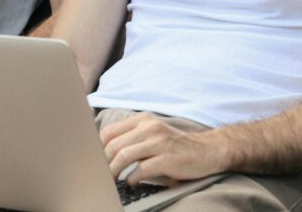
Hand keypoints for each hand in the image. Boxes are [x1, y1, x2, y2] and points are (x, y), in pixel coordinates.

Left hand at [101, 112, 225, 184]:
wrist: (207, 150)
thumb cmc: (175, 146)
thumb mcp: (152, 134)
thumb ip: (132, 137)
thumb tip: (105, 151)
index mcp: (142, 120)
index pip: (109, 132)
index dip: (98, 148)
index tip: (95, 161)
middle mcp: (149, 127)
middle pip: (114, 145)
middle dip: (103, 162)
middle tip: (101, 175)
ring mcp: (159, 142)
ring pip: (124, 155)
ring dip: (113, 171)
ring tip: (112, 180)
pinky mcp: (167, 158)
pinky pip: (141, 169)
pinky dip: (132, 178)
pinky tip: (132, 182)